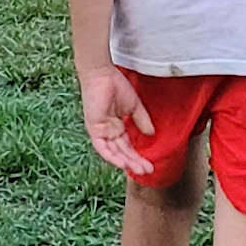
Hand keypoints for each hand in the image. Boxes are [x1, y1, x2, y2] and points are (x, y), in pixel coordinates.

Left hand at [79, 64, 159, 179]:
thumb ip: (142, 120)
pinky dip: (112, 157)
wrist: (103, 74)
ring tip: (138, 170)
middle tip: (147, 171)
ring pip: (113, 153)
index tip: (150, 165)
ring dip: (125, 162)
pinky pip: (102, 148)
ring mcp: (100, 132)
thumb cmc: (116, 85)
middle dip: (135, 162)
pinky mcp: (94, 129)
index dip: (138, 156)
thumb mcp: (134, 106)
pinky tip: (123, 164)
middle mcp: (108, 132)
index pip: (128, 146)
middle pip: (122, 152)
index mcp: (116, 127)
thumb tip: (152, 133)